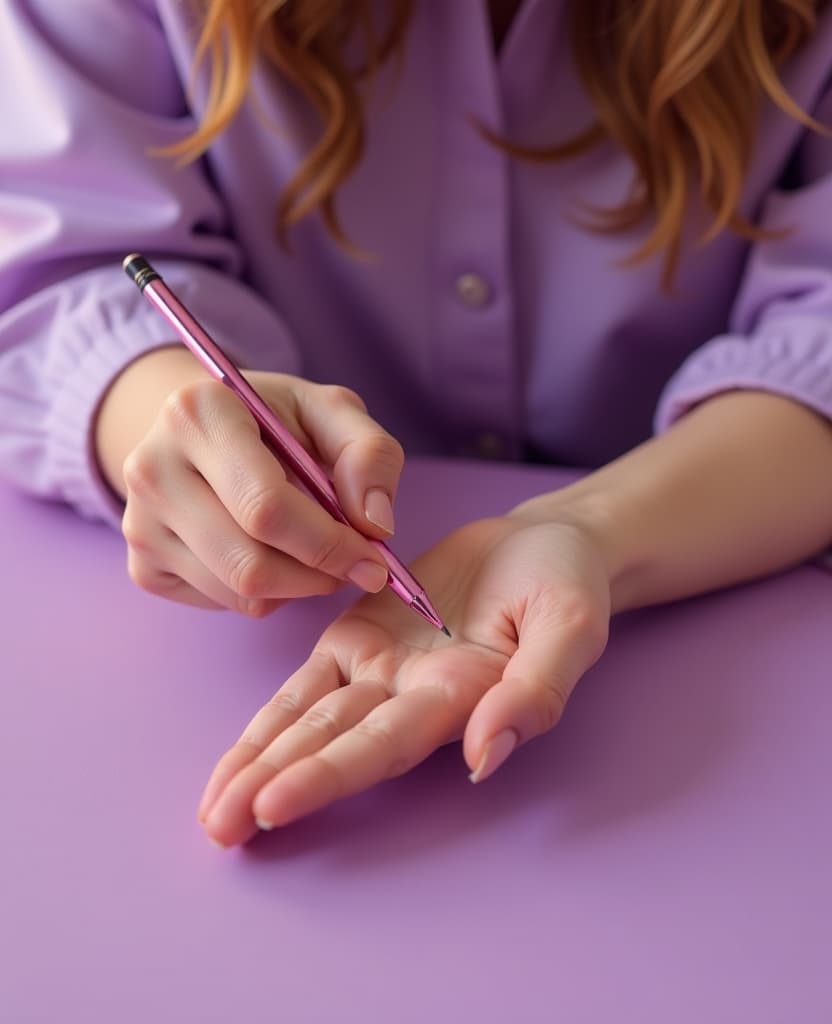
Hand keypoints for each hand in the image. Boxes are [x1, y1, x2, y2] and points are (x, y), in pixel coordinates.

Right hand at [97, 350, 402, 614]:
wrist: (204, 430)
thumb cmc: (276, 420)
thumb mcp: (332, 411)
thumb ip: (369, 455)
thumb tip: (374, 524)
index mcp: (197, 413)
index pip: (265, 506)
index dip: (330, 544)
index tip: (375, 560)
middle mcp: (151, 467)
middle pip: (250, 562)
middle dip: (319, 575)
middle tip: (356, 566)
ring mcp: (138, 522)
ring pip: (239, 592)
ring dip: (299, 586)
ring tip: (319, 552)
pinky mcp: (142, 565)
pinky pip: (222, 604)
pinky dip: (266, 592)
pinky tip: (273, 552)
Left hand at [198, 510, 611, 846]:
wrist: (543, 546)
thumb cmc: (567, 586)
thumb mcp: (569, 627)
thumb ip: (534, 689)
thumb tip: (484, 754)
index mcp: (460, 698)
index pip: (385, 744)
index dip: (330, 773)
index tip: (273, 803)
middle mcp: (411, 696)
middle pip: (334, 743)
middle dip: (275, 783)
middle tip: (220, 827)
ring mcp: (381, 668)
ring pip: (310, 719)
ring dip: (260, 762)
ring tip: (214, 812)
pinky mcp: (359, 636)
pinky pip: (307, 681)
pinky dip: (270, 717)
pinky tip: (236, 757)